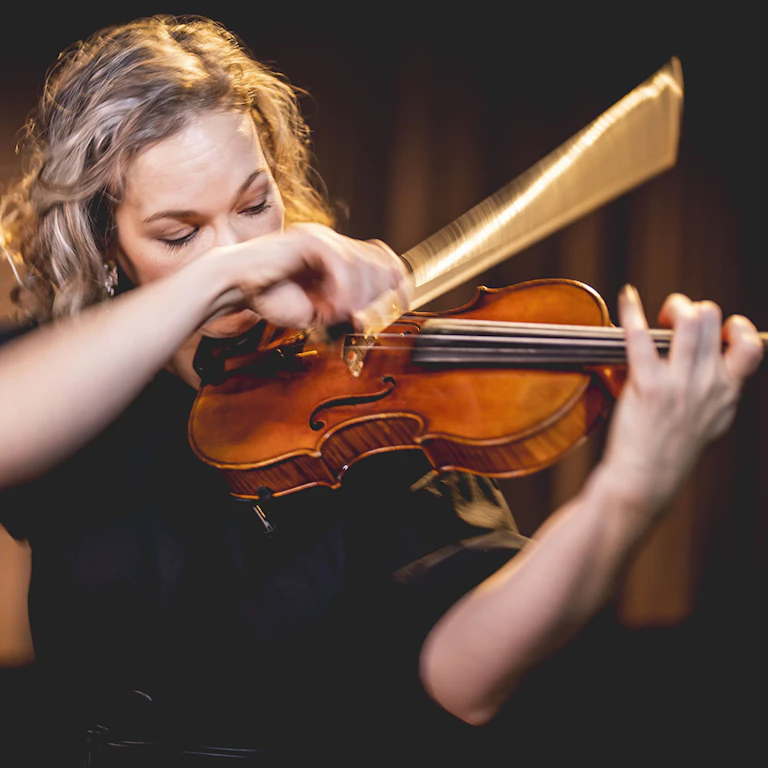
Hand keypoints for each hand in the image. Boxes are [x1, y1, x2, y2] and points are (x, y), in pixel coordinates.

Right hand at [215, 222, 408, 328]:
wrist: (234, 287)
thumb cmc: (271, 299)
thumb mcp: (318, 311)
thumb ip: (345, 311)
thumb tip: (368, 319)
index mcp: (339, 256)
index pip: (384, 261)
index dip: (398, 282)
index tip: (401, 306)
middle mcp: (334, 242)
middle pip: (380, 262)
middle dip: (377, 295)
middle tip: (362, 319)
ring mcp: (322, 237)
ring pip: (362, 265)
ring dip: (355, 298)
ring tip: (337, 315)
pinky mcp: (309, 238)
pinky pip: (341, 264)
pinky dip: (342, 290)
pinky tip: (331, 307)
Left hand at [601, 285, 762, 514]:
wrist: (645, 479)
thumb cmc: (671, 451)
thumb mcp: (710, 423)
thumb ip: (717, 393)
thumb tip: (717, 367)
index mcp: (727, 393)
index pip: (750, 347)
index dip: (736, 327)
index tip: (718, 329)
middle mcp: (709, 384)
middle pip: (712, 320)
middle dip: (694, 310)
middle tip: (674, 320)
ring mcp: (680, 384)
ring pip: (688, 320)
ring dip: (673, 307)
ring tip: (660, 314)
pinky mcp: (649, 386)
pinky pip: (641, 336)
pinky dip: (632, 310)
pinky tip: (626, 297)